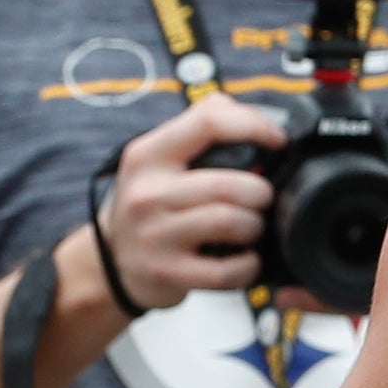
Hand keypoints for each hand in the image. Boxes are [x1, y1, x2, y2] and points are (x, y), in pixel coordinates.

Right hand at [94, 95, 288, 310]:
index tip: (277, 141)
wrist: (110, 265)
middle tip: (260, 200)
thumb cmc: (150, 205)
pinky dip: (248, 266)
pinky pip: (228, 270)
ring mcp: (155, 236)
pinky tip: (244, 259)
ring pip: (233, 222)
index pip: (209, 121)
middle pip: (231, 184)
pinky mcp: (167, 273)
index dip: (255, 126)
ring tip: (250, 227)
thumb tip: (253, 114)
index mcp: (148, 155)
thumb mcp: (158, 160)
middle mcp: (147, 193)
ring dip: (255, 226)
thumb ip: (199, 131)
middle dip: (261, 193)